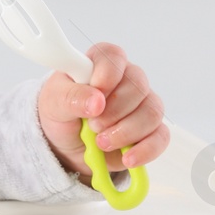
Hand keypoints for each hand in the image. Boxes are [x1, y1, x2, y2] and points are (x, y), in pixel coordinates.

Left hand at [37, 42, 168, 180]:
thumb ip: (71, 97)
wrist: (65, 145)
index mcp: (100, 64)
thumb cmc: (60, 113)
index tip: (97, 93)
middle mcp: (126, 80)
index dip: (107, 75)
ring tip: (101, 143)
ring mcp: (141, 105)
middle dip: (114, 111)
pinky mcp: (149, 132)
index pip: (114, 56)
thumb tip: (96, 101)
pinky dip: (145, 150)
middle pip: (138, 86)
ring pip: (151, 113)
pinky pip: (160, 137)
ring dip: (126, 132)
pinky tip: (127, 158)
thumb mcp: (53, 103)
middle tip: (93, 125)